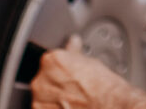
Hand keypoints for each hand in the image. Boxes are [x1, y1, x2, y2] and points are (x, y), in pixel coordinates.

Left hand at [31, 35, 145, 108]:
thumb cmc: (105, 90)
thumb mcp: (93, 64)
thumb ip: (75, 53)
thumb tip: (73, 43)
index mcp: (53, 61)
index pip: (52, 60)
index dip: (62, 66)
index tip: (70, 71)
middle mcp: (42, 80)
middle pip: (45, 77)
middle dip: (57, 81)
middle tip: (74, 86)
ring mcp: (39, 100)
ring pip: (44, 95)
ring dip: (54, 96)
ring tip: (74, 98)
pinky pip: (45, 107)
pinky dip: (54, 107)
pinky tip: (69, 106)